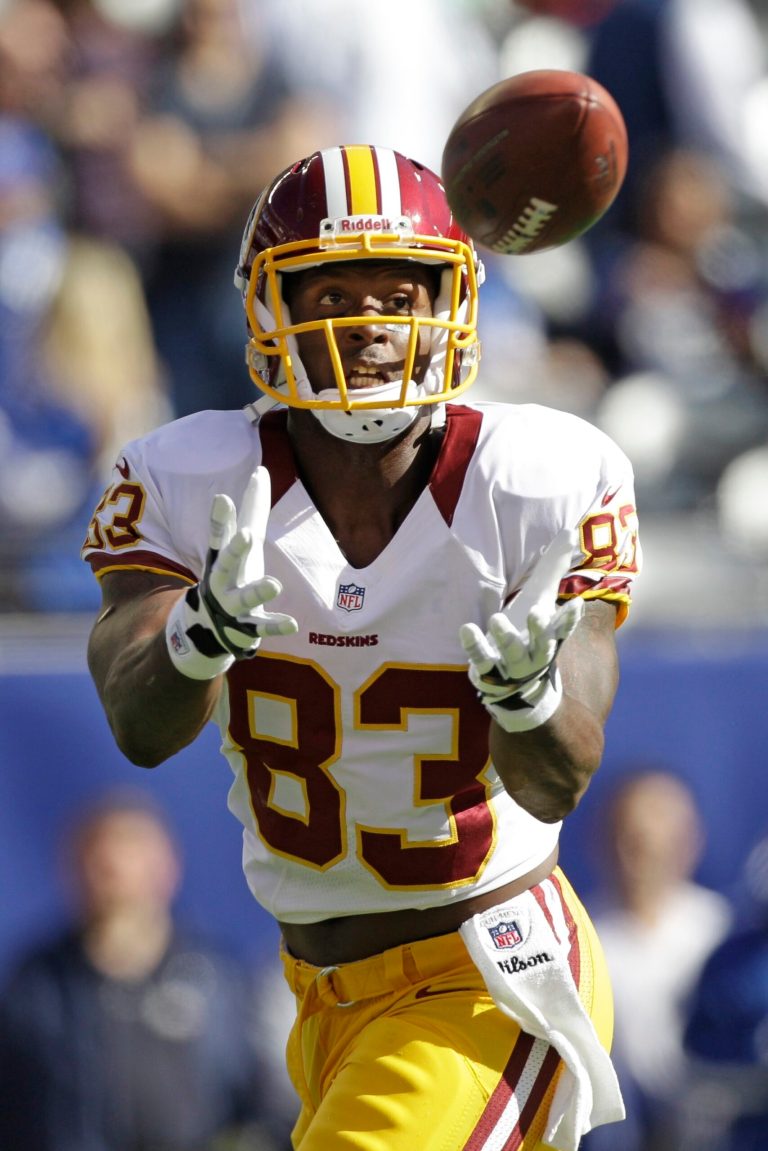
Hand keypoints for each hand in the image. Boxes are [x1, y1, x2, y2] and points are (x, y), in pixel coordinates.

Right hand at [166, 467, 297, 678]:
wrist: (208, 626)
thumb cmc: (231, 573)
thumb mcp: (239, 542)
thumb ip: (251, 510)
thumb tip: (260, 470)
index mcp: (222, 558)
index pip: (219, 535)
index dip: (220, 518)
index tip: (223, 499)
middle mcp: (224, 579)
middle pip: (227, 563)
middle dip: (235, 549)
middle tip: (246, 535)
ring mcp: (234, 605)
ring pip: (244, 597)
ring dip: (258, 590)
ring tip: (275, 583)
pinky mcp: (247, 626)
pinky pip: (261, 627)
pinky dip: (276, 626)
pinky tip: (293, 624)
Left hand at [459, 529, 583, 730]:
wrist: (517, 687)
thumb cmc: (529, 632)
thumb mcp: (540, 599)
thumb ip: (553, 567)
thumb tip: (571, 531)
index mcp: (550, 635)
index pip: (564, 627)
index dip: (569, 618)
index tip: (574, 604)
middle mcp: (535, 653)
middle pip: (542, 643)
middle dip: (539, 629)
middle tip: (537, 613)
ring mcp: (511, 665)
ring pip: (511, 653)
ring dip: (505, 638)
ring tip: (496, 619)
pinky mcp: (488, 671)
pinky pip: (480, 659)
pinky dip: (474, 646)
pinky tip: (466, 629)